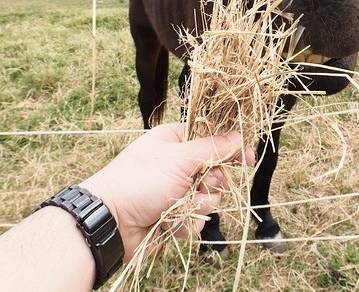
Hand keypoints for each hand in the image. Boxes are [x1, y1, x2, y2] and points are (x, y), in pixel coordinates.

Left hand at [80, 123, 253, 260]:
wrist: (110, 221)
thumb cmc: (140, 180)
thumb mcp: (179, 158)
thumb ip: (212, 147)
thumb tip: (238, 136)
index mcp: (175, 141)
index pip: (212, 139)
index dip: (230, 149)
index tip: (248, 159)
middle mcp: (176, 164)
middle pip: (215, 172)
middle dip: (211, 184)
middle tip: (202, 185)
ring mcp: (174, 190)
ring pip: (208, 199)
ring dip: (197, 205)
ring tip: (179, 207)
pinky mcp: (172, 214)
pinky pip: (196, 219)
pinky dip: (186, 222)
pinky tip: (170, 223)